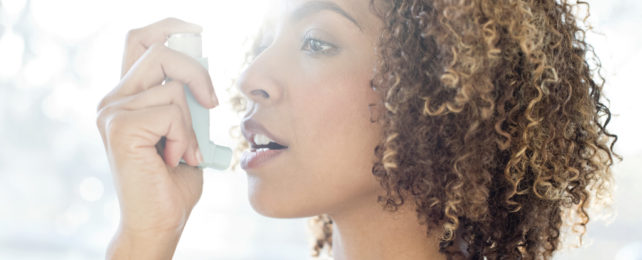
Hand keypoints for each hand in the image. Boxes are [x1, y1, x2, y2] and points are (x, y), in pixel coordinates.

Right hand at [96, 18, 218, 258]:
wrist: (161, 220)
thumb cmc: (175, 179)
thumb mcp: (187, 129)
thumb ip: (185, 99)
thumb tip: (201, 71)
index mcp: (129, 95)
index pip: (140, 40)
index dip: (169, 28)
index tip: (198, 32)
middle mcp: (114, 98)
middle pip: (159, 50)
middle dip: (197, 72)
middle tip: (211, 103)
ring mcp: (112, 111)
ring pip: (173, 87)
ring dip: (192, 124)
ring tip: (184, 152)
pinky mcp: (119, 126)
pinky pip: (172, 112)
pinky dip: (186, 137)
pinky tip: (175, 160)